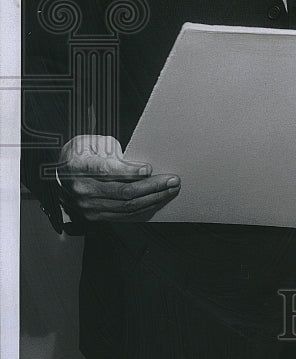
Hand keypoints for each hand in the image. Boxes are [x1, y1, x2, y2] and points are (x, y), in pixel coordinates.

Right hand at [57, 134, 180, 221]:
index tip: (149, 169)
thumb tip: (138, 167)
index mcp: (80, 166)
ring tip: (170, 190)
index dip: (129, 171)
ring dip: (153, 199)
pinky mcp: (94, 215)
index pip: (106, 171)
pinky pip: (123, 215)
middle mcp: (83, 189)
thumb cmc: (80, 153)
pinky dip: (143, 209)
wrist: (60, 173)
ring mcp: (88, 205)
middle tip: (172, 180)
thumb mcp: (94, 142)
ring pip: (126, 206)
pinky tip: (157, 201)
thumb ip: (114, 153)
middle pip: (123, 191)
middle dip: (152, 186)